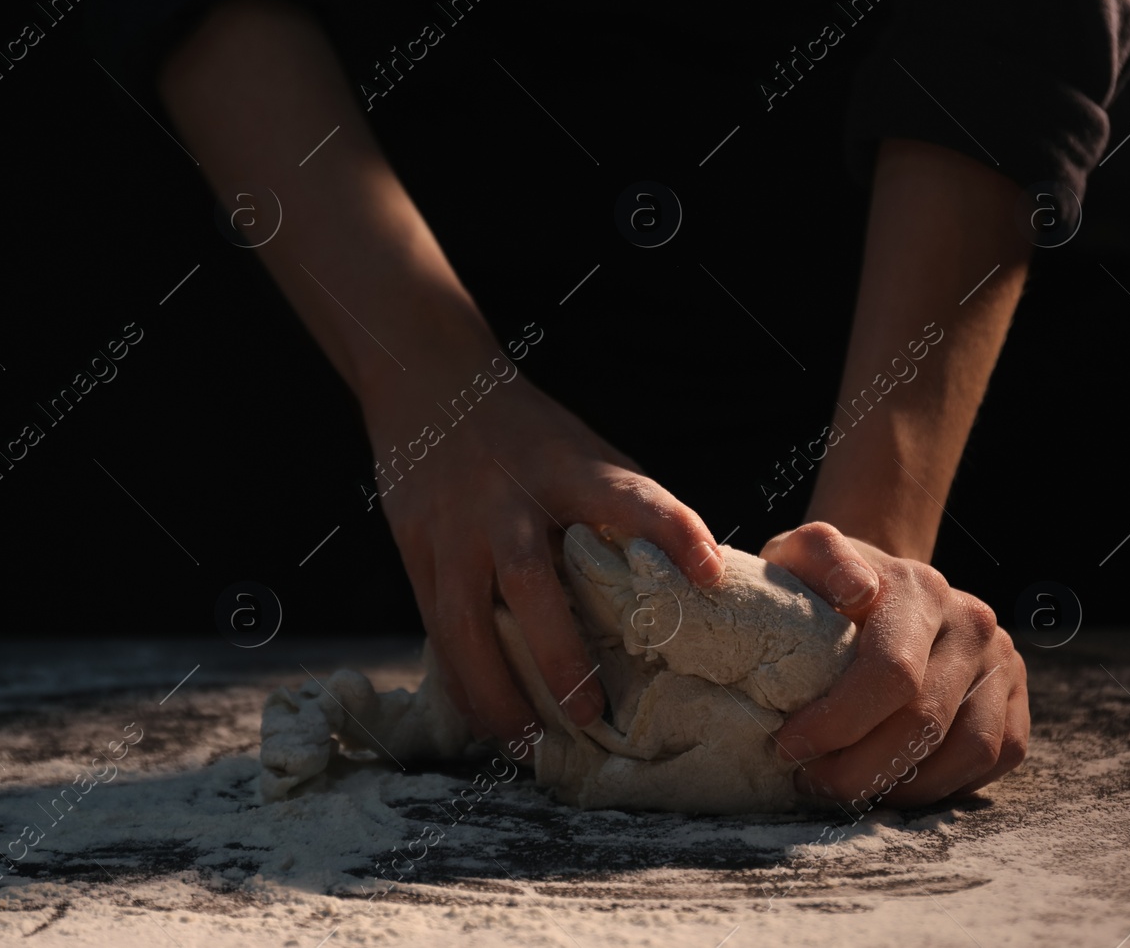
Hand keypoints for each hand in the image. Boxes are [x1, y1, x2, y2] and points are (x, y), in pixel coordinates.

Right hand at [366, 371, 724, 750]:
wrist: (431, 381)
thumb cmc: (529, 434)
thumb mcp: (585, 452)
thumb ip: (627, 511)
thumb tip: (697, 586)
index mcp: (568, 470)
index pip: (628, 496)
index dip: (671, 531)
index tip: (711, 574)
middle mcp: (510, 503)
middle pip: (531, 582)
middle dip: (560, 655)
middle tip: (594, 717)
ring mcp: (456, 529)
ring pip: (465, 623)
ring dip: (497, 692)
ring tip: (529, 747)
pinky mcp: (418, 551)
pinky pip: (437, 630)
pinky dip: (462, 682)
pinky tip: (486, 723)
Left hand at [760, 521, 1027, 806]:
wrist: (876, 586)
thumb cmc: (823, 584)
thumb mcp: (800, 555)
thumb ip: (819, 556)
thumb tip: (857, 590)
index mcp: (919, 589)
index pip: (891, 672)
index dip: (838, 722)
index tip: (787, 747)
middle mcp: (972, 621)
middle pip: (926, 720)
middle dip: (860, 768)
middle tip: (811, 782)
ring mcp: (1001, 659)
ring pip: (969, 749)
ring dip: (903, 786)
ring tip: (847, 789)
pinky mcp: (1016, 695)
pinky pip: (997, 757)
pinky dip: (945, 785)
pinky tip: (894, 784)